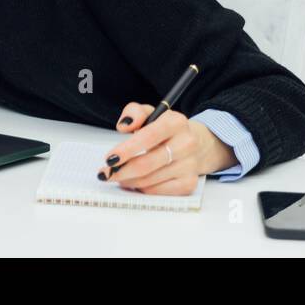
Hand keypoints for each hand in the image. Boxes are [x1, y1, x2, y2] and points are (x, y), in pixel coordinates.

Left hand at [97, 102, 234, 195]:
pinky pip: (158, 191)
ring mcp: (190, 165)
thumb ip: (134, 112)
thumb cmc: (168, 130)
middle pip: (147, 164)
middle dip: (121, 171)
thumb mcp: (152, 113)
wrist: (198, 144)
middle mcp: (187, 143)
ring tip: (119, 176)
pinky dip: (143, 188)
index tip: (110, 158)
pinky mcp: (190, 183)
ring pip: (150, 180)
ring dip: (129, 181)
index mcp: (176, 122)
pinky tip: (136, 182)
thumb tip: (123, 126)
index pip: (149, 136)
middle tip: (106, 173)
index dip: (127, 149)